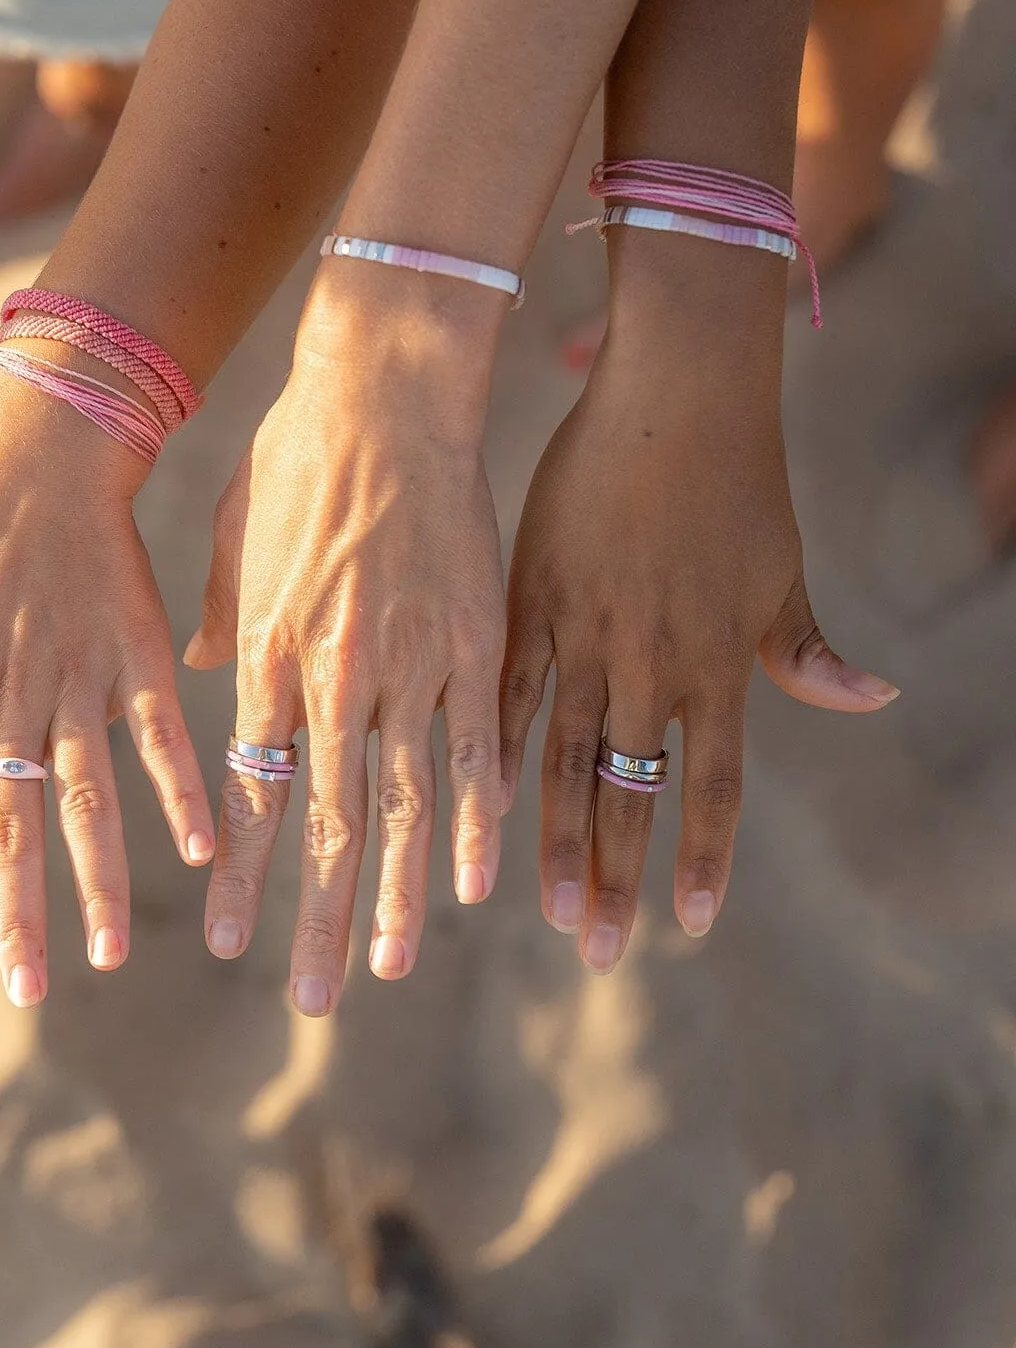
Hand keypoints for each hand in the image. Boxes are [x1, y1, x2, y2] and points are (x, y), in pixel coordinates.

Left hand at [0, 368, 213, 1004]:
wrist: (37, 447)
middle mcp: (10, 705)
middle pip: (12, 830)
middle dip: (17, 919)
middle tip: (26, 991)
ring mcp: (79, 685)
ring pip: (89, 801)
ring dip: (99, 881)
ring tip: (108, 952)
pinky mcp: (137, 657)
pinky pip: (162, 738)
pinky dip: (182, 792)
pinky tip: (204, 849)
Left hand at [187, 277, 508, 1013]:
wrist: (383, 392)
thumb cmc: (295, 458)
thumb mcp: (235, 540)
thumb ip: (217, 623)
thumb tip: (198, 679)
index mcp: (265, 656)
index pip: (248, 793)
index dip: (240, 874)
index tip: (227, 941)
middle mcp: (332, 678)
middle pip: (323, 823)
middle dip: (316, 918)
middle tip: (310, 998)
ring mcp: (409, 665)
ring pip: (402, 806)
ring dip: (398, 895)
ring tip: (391, 967)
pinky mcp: (476, 643)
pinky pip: (478, 749)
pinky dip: (477, 820)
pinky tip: (480, 883)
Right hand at [497, 327, 897, 972]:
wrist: (674, 395)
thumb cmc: (737, 480)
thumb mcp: (780, 569)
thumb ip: (804, 648)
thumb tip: (872, 700)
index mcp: (717, 660)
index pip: (714, 785)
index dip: (701, 858)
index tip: (685, 925)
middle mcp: (652, 661)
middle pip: (634, 792)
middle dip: (619, 877)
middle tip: (598, 953)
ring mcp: (586, 632)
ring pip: (569, 758)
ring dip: (557, 839)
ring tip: (546, 908)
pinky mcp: (531, 598)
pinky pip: (510, 688)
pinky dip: (495, 747)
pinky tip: (476, 801)